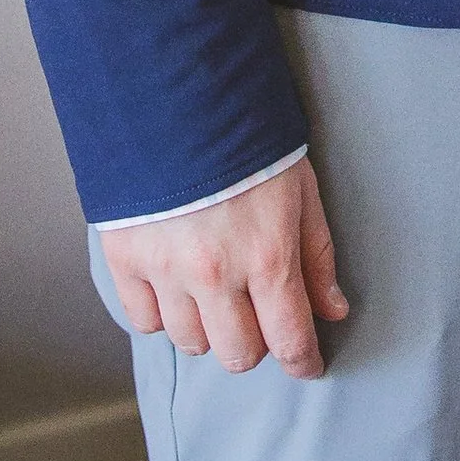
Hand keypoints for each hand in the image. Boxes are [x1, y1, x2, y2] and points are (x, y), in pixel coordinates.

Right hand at [100, 159, 346, 377]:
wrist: (175, 95)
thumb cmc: (247, 139)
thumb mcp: (300, 190)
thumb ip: (315, 256)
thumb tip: (333, 310)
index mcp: (267, 257)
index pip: (289, 340)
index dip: (303, 362)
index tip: (306, 365)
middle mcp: (216, 275)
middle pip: (238, 355)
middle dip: (256, 344)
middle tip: (258, 317)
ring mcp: (166, 272)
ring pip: (191, 343)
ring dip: (209, 328)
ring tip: (215, 294)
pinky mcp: (126, 261)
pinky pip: (145, 322)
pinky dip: (163, 314)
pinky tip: (176, 288)